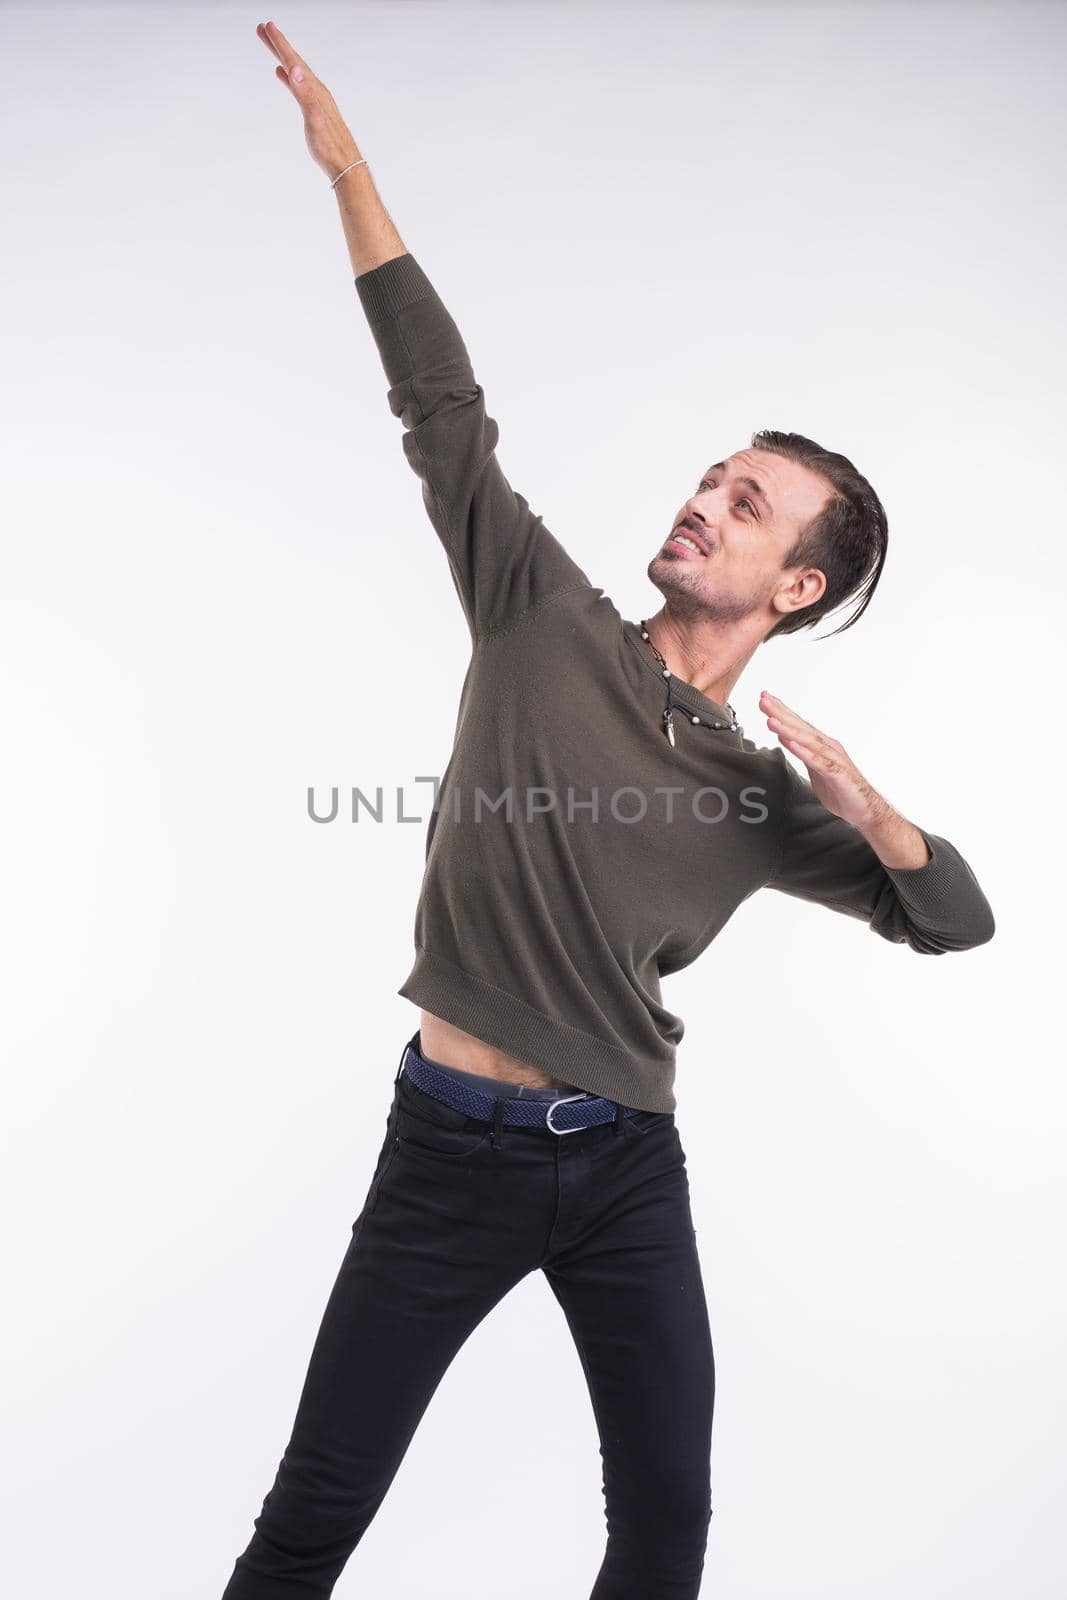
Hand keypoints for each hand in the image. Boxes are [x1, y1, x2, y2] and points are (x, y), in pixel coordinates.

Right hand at [256, 20, 361, 181]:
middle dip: (279, 45)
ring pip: (295, 73)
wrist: (344, 165)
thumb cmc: (330, 146)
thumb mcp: (315, 119)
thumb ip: (305, 94)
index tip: (267, 26)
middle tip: (263, 28)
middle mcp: (316, 91)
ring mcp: (316, 100)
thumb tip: (295, 70)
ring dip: (282, 58)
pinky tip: (283, 76)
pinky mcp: (314, 110)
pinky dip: (289, 78)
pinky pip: (298, 87)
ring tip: (271, 46)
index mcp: (314, 90)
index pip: (294, 62)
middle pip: (295, 62)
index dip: (280, 44)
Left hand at [759, 689, 886, 830]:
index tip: (764, 698)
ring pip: (809, 741)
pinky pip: (820, 763)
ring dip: (789, 730)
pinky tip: (792, 744)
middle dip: (781, 713)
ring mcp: (834, 759)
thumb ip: (801, 752)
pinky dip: (805, 753)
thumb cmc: (840, 788)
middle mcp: (828, 747)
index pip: (798, 724)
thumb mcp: (814, 768)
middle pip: (801, 727)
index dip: (781, 710)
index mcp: (821, 745)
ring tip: (771, 720)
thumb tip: (783, 737)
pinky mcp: (838, 775)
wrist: (865, 808)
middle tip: (764, 699)